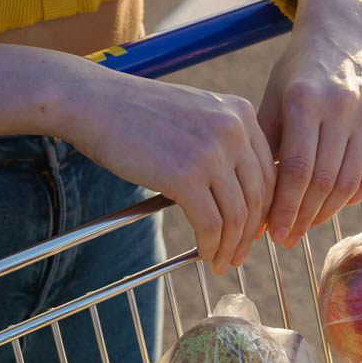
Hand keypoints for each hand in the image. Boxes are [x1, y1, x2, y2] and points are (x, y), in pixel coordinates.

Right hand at [0, 43, 273, 272]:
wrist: (92, 102)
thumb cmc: (135, 112)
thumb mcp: (193, 114)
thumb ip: (220, 140)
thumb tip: (236, 189)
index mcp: (240, 112)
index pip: (269, 170)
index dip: (265, 207)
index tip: (253, 229)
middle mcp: (234, 129)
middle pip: (258, 195)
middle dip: (250, 232)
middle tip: (238, 254)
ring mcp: (212, 152)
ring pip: (237, 215)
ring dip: (230, 245)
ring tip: (219, 261)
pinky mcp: (186, 176)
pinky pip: (211, 224)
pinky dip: (210, 246)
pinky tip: (203, 254)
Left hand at [258, 0, 361, 248]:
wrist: (342, 34)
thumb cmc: (297, 73)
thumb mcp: (272, 100)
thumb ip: (264, 150)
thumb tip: (252, 208)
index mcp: (305, 100)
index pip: (298, 170)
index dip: (285, 208)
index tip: (273, 233)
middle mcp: (341, 107)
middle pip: (325, 182)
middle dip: (304, 217)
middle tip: (287, 238)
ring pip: (350, 183)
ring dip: (327, 213)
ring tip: (306, 224)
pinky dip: (354, 197)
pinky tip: (334, 204)